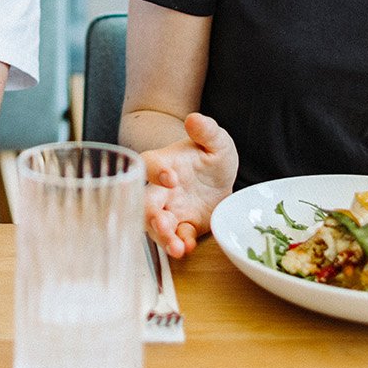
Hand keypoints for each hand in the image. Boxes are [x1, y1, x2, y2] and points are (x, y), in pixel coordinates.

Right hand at [142, 113, 238, 259]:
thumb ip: (206, 131)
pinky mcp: (182, 227)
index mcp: (163, 163)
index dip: (156, 172)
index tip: (171, 179)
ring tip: (176, 247)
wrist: (222, 180)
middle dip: (151, 215)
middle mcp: (160, 189)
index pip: (149, 165)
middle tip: (163, 223)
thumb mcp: (216, 141)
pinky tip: (189, 248)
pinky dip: (181, 244)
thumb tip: (194, 119)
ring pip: (156, 226)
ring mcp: (170, 210)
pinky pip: (177, 238)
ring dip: (163, 237)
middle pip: (146, 202)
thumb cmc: (211, 155)